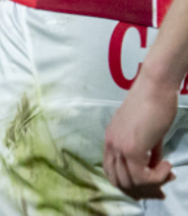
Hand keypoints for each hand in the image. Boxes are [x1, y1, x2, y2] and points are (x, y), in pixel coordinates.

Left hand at [104, 73, 177, 198]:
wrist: (155, 87)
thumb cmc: (154, 105)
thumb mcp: (148, 134)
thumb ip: (148, 152)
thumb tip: (155, 168)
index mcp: (111, 140)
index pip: (112, 173)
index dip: (131, 185)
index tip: (151, 188)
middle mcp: (110, 144)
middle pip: (119, 182)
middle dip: (142, 191)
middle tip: (161, 190)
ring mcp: (119, 146)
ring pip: (130, 183)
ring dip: (152, 185)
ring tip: (167, 174)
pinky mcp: (131, 148)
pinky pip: (141, 177)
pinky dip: (157, 178)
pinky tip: (167, 166)